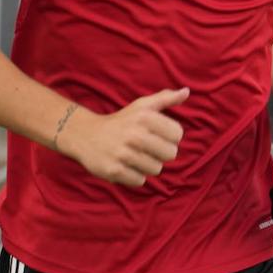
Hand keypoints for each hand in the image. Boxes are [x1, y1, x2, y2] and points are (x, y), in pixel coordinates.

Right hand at [57, 88, 188, 187]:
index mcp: (144, 116)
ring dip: (148, 165)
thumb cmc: (121, 121)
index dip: (170, 137)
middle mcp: (134, 134)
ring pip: (156, 169)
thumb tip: (186, 92)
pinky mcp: (114, 170)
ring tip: (135, 156)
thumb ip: (165, 98)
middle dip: (161, 153)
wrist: (85, 135)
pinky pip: (140, 181)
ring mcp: (123, 153)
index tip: (158, 135)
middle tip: (147, 148)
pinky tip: (125, 165)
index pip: (177, 134)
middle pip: (170, 154)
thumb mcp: (141, 106)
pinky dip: (134, 176)